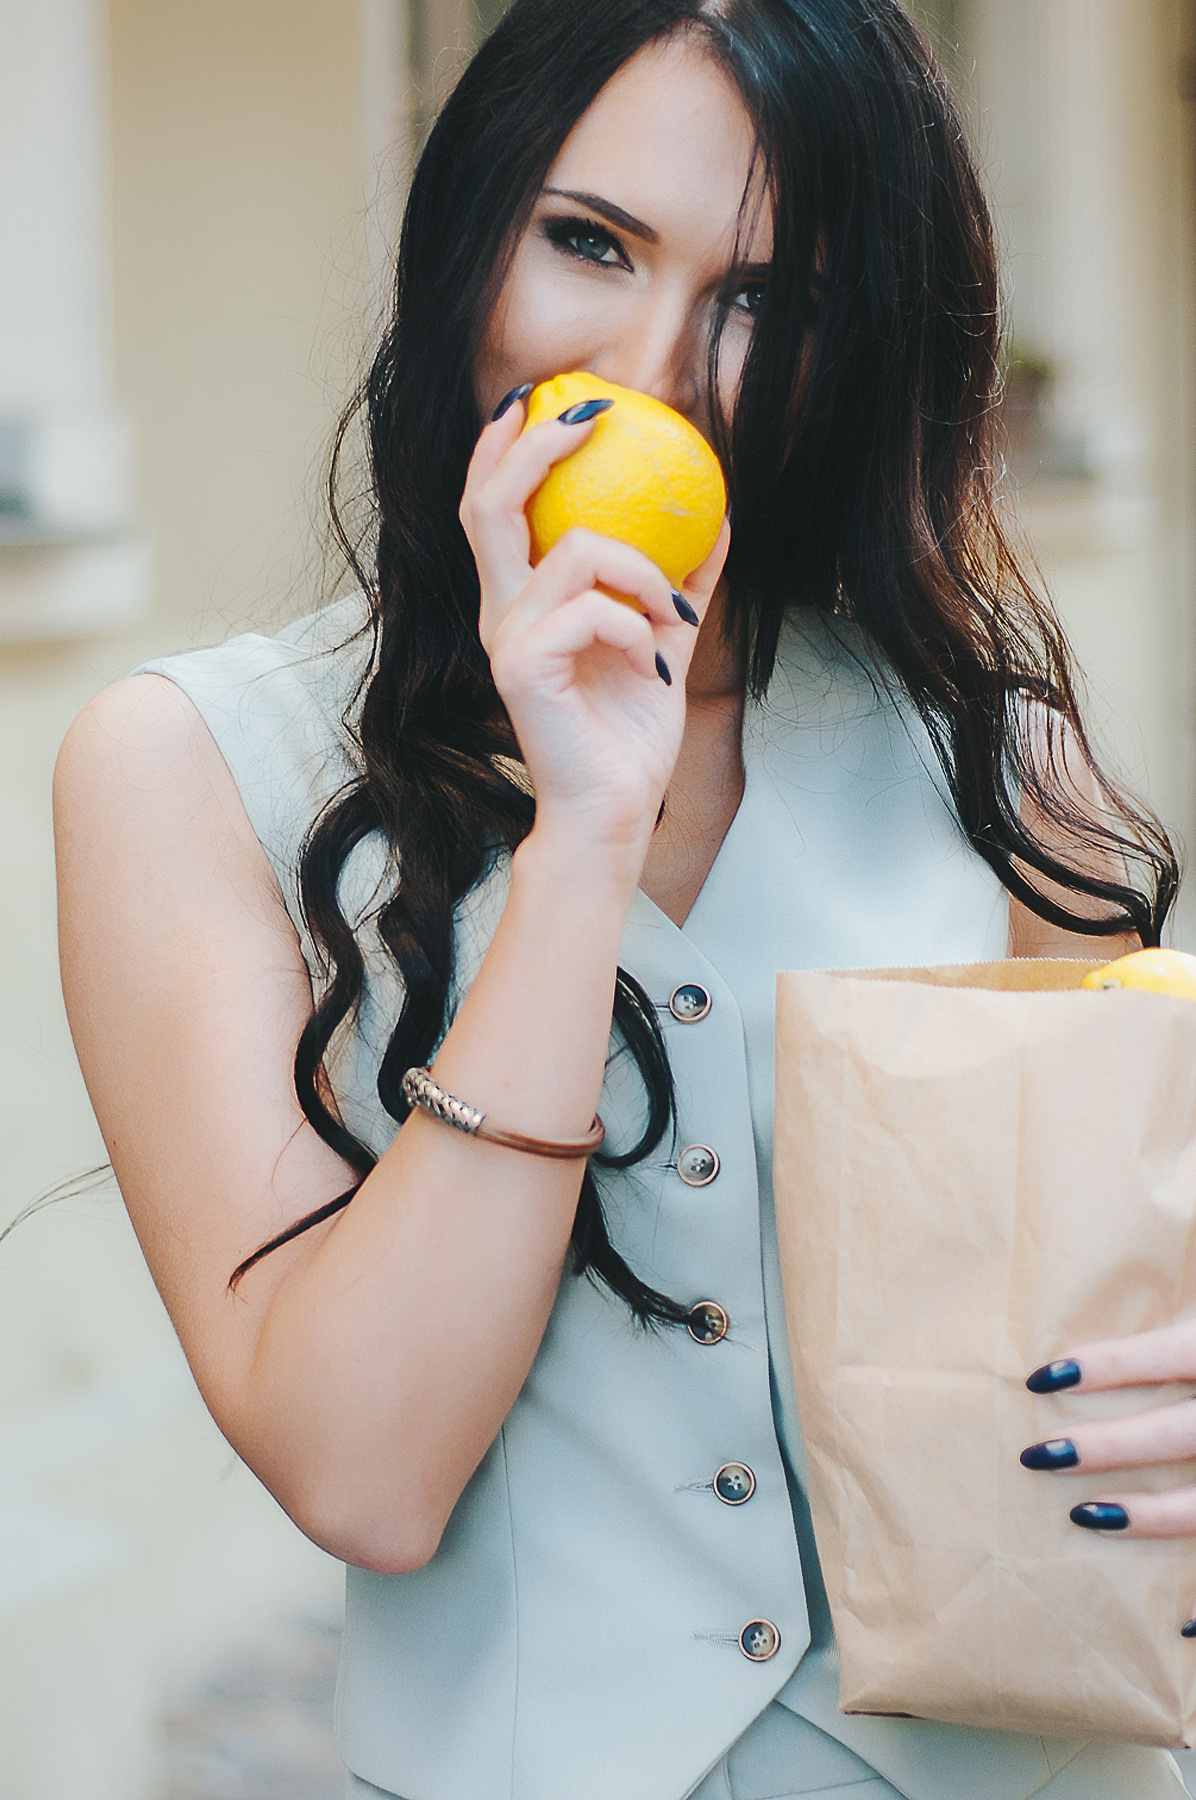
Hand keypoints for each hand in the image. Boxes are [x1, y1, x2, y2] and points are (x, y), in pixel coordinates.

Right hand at [458, 389, 729, 858]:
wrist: (613, 810)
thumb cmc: (629, 734)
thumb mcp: (664, 642)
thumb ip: (681, 582)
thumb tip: (719, 515)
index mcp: (522, 601)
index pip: (491, 505)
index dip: (505, 445)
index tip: (540, 396)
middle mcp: (500, 613)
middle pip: (490, 502)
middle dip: (536, 445)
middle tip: (591, 416)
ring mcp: (505, 639)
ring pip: (575, 551)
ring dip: (642, 571)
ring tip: (670, 618)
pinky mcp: (520, 669)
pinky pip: (591, 609)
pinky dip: (637, 625)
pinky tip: (652, 662)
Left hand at [1021, 1322, 1195, 1633]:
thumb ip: (1184, 1326)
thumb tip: (1129, 1282)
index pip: (1168, 1355)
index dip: (1108, 1364)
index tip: (1044, 1376)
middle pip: (1178, 1434)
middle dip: (1107, 1447)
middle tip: (1042, 1454)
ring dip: (1148, 1517)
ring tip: (1086, 1517)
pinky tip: (1178, 1623)